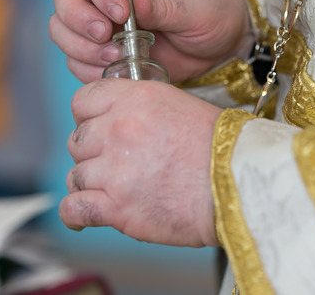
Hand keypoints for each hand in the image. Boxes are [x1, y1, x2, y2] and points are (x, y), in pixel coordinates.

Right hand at [49, 0, 253, 82]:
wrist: (223, 44)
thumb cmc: (214, 11)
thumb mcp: (198, 6)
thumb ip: (164, 6)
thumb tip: (133, 3)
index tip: (120, 13)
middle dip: (77, 16)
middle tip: (104, 36)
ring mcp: (102, 17)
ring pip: (62, 25)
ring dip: (79, 45)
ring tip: (115, 55)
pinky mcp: (102, 47)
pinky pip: (75, 58)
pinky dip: (87, 67)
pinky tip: (115, 68)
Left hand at [60, 78, 221, 246]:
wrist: (239, 184)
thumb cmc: (222, 148)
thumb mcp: (179, 105)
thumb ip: (141, 108)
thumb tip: (119, 118)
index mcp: (134, 99)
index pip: (83, 100)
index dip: (88, 117)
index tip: (96, 128)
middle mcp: (118, 129)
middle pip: (77, 140)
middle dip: (91, 152)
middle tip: (112, 162)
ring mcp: (114, 170)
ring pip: (76, 175)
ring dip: (91, 183)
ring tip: (112, 189)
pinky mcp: (115, 207)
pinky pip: (74, 208)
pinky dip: (76, 213)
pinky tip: (83, 214)